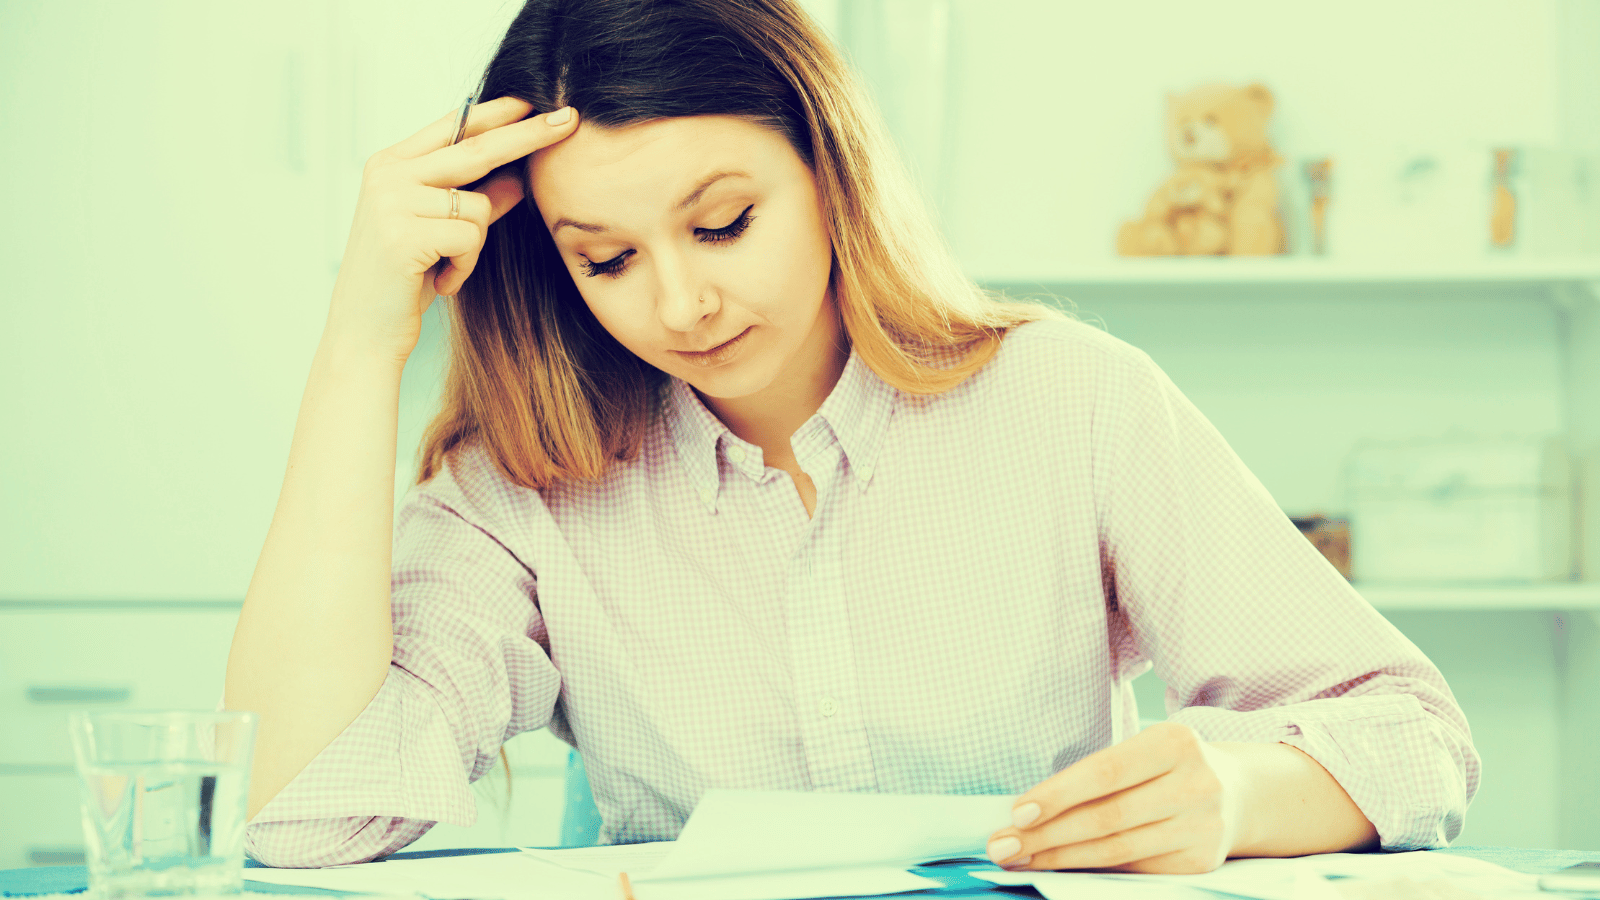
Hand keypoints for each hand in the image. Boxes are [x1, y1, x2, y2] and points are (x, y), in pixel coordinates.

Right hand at [327, 96, 579, 361]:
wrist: (363, 331)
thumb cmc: (404, 280)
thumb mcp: (442, 233)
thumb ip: (476, 200)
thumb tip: (519, 177)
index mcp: (391, 163)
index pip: (454, 126)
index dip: (498, 112)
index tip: (537, 101)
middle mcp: (388, 173)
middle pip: (475, 147)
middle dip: (528, 135)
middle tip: (571, 120)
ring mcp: (391, 200)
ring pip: (477, 204)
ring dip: (474, 246)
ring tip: (444, 268)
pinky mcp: (402, 233)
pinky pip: (470, 238)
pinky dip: (465, 266)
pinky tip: (439, 282)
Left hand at [985, 721, 1247, 873]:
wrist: (1237, 793)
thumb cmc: (1166, 766)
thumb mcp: (1143, 750)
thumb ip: (1097, 776)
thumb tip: (1026, 810)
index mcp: (1175, 742)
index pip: (1105, 772)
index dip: (1058, 794)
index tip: (1016, 812)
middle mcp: (1195, 784)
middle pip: (1107, 817)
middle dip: (1046, 834)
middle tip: (1001, 845)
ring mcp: (1202, 826)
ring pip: (1116, 849)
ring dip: (1060, 858)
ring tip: (1020, 858)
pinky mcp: (1200, 860)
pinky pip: (1132, 866)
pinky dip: (1090, 868)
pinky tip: (1059, 865)